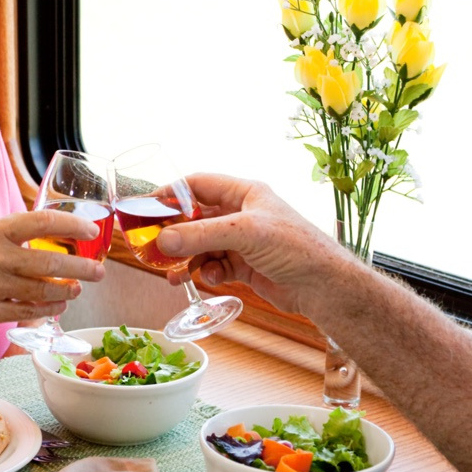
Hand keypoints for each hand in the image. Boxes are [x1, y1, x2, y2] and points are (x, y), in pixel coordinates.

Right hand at [0, 209, 104, 323]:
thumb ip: (19, 233)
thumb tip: (61, 232)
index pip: (43, 222)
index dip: (72, 226)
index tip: (92, 230)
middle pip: (50, 262)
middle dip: (81, 269)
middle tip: (99, 272)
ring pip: (42, 291)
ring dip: (66, 292)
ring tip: (77, 289)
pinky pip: (26, 312)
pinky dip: (47, 310)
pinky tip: (58, 306)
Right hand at [156, 174, 352, 314]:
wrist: (324, 286)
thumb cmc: (296, 247)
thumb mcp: (246, 233)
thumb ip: (202, 235)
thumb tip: (164, 239)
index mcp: (245, 193)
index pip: (199, 185)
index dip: (172, 194)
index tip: (147, 208)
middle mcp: (242, 214)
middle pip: (196, 218)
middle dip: (175, 232)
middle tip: (153, 245)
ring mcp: (243, 241)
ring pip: (202, 245)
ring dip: (187, 258)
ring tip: (174, 272)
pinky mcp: (245, 266)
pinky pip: (214, 266)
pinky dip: (207, 272)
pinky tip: (208, 279)